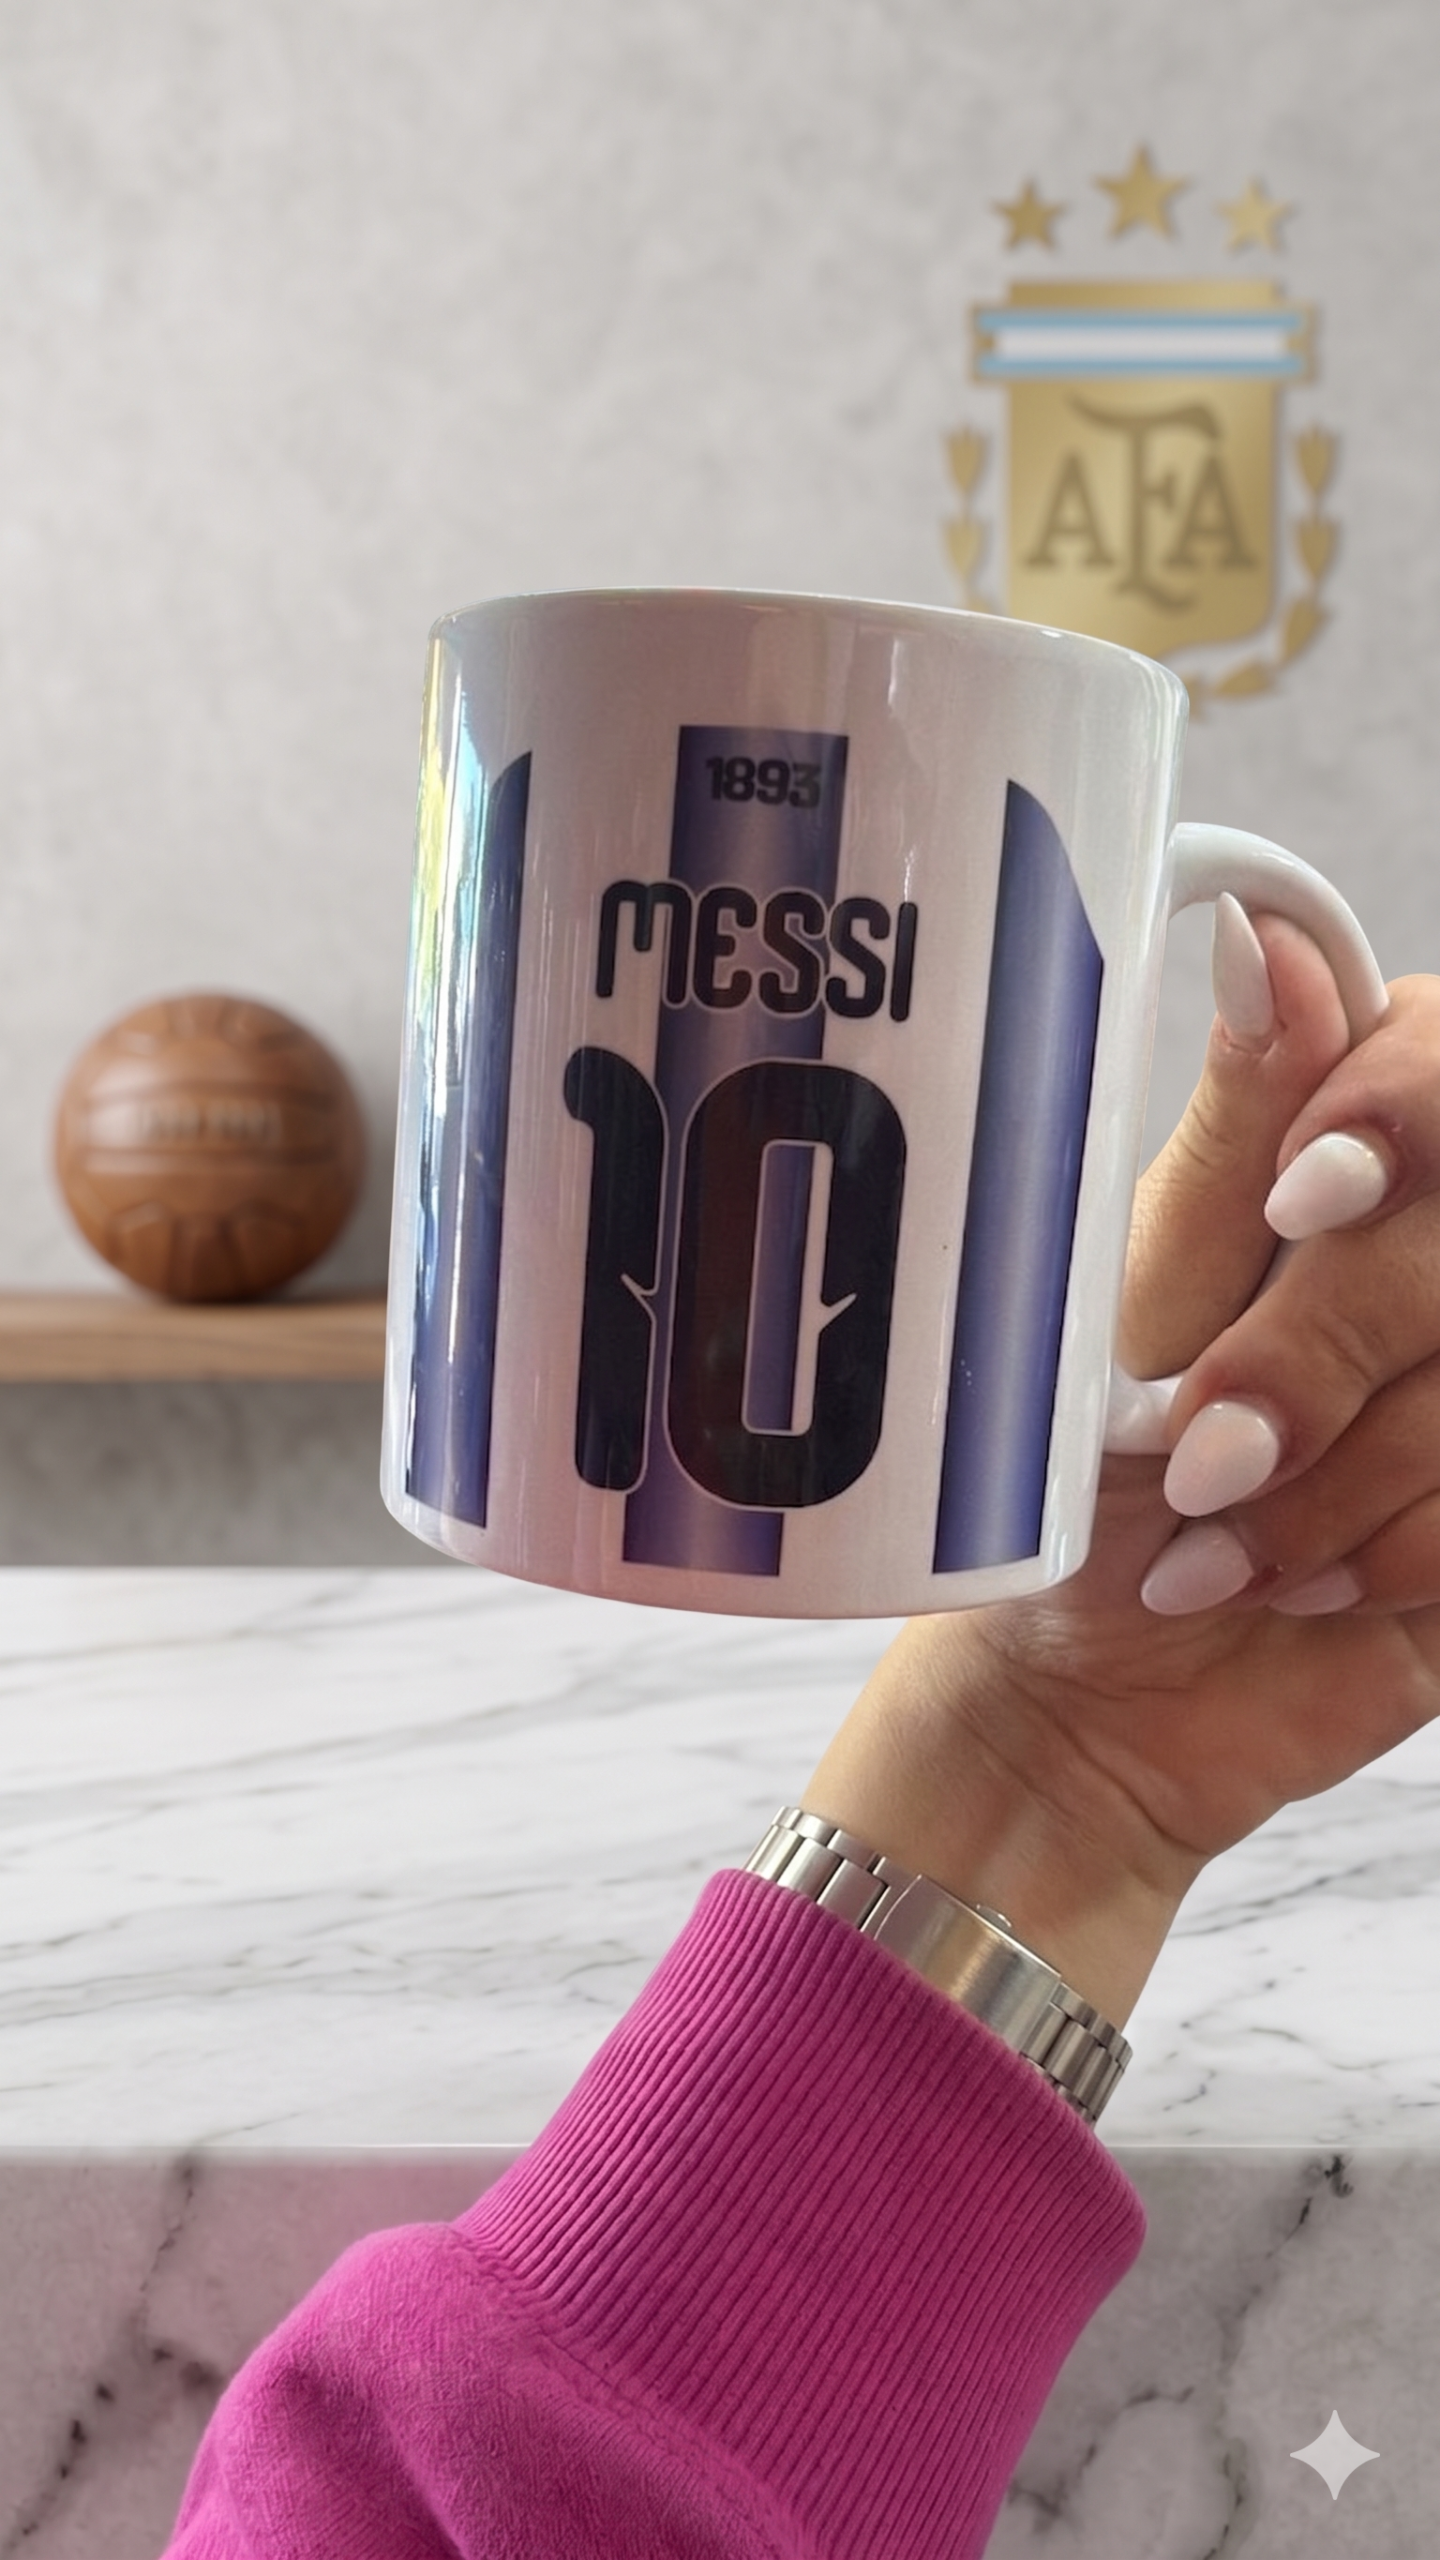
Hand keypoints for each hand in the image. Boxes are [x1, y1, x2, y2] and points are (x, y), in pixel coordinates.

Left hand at [805, 923, 1439, 2024]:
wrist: (1088, 1697)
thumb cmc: (1071, 1486)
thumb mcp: (1127, 1311)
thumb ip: (1229, 1138)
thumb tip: (1266, 936)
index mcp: (1323, 1154)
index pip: (1438, 1049)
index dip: (1403, 1110)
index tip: (1308, 1196)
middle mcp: (1416, 1250)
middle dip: (1329, 1353)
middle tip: (1206, 1450)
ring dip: (1340, 1482)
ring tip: (1222, 1538)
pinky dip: (1391, 1554)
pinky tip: (1303, 1584)